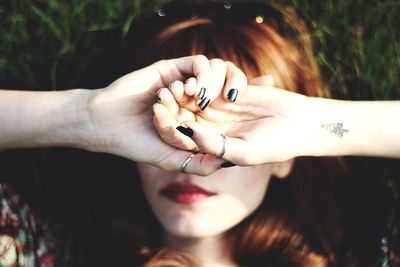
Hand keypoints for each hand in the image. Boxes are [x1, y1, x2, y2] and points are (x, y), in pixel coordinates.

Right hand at [82, 56, 246, 173]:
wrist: (109, 125)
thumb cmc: (140, 145)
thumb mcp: (174, 161)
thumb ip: (201, 164)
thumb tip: (229, 161)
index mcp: (198, 119)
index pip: (229, 107)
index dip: (249, 102)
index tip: (269, 101)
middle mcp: (194, 100)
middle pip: (228, 84)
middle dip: (241, 86)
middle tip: (249, 93)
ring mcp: (183, 84)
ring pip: (215, 71)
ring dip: (213, 85)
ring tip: (200, 101)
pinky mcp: (171, 69)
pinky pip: (197, 63)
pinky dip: (200, 75)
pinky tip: (191, 92)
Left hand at [154, 76, 317, 164]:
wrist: (297, 124)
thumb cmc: (272, 145)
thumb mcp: (242, 151)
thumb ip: (214, 145)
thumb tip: (186, 132)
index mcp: (209, 147)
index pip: (183, 139)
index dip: (170, 129)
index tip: (159, 117)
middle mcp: (211, 128)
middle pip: (185, 116)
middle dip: (175, 107)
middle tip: (164, 96)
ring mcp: (219, 109)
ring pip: (196, 98)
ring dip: (188, 92)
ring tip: (180, 87)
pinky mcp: (228, 91)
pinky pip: (212, 83)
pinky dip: (205, 81)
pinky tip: (198, 79)